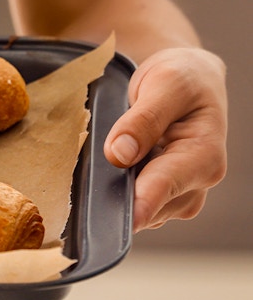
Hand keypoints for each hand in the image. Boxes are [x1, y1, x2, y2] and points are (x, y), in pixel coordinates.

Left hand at [103, 47, 226, 231]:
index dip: (140, 204)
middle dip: (119, 195)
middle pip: (149, 206)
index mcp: (205, 155)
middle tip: (96, 169)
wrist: (189, 80)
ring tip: (111, 158)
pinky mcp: (162, 197)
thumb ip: (143, 119)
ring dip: (117, 193)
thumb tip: (119, 154)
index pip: (166, 186)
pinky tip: (113, 170)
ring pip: (139, 211)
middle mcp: (197, 182)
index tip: (122, 220)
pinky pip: (134, 206)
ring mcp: (179, 193)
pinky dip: (117, 193)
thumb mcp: (165, 84)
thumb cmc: (182, 79)